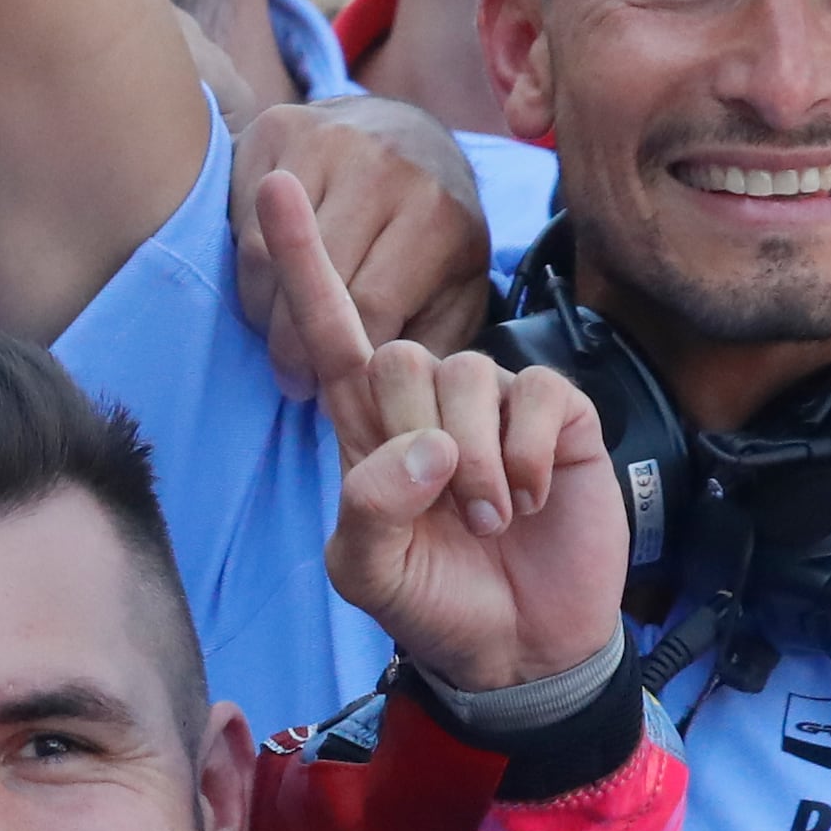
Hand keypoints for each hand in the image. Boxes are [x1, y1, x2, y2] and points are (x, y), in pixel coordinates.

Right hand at [234, 96, 499, 367]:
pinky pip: (240, 220)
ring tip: (277, 334)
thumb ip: (435, 341)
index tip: (324, 391)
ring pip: (264, 254)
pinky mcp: (278, 127)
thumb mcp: (456, 287)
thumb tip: (390, 392)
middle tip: (293, 379)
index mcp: (437, 213)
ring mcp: (329, 139)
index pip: (368, 306)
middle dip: (293, 346)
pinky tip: (269, 283)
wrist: (411, 136)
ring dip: (262, 310)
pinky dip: (246, 265)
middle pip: (311, 281)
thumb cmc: (432, 230)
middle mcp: (385, 167)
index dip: (337, 358)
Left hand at [274, 171, 628, 697]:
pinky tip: (531, 499)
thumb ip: (369, 510)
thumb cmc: (435, 603)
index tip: (273, 184)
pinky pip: (534, 397)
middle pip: (400, 356)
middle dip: (417, 437)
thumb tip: (426, 449)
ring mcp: (495, 406)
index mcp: (367, 431)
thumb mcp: (369, 572)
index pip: (329, 332)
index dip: (304, 262)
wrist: (521, 647)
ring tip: (491, 518)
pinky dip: (527, 458)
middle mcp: (428, 405)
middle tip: (448, 509)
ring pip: (468, 375)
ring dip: (477, 462)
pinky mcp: (558, 415)